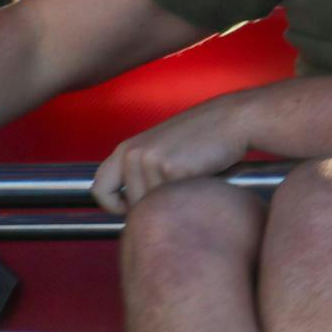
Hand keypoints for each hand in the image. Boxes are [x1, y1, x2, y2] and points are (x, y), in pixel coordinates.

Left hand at [91, 98, 248, 213]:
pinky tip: (201, 179)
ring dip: (173, 203)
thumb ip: (140, 173)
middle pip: (131, 206)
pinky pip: (173, 202)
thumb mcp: (159, 150)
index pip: (99, 189)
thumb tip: (133, 211)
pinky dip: (188, 198)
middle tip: (178, 190)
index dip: (114, 206)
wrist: (231, 120)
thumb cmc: (200, 138)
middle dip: (155, 206)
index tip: (132, 208)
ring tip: (191, 180)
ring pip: (153, 207)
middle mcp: (133, 154)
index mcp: (126, 149)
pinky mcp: (172, 169)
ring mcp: (151, 161)